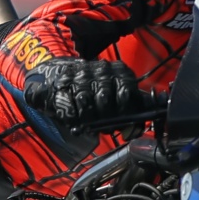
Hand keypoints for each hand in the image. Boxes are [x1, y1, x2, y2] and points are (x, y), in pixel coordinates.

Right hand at [23, 58, 141, 125]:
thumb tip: (136, 130)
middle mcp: (101, 69)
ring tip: (89, 124)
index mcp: (120, 71)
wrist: (64, 78)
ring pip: (86, 102)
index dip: (124, 113)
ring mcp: (80, 75)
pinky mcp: (62, 83)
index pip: (126, 93)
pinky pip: (69, 106)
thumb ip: (132, 110)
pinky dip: (73, 118)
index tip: (121, 123)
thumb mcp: (118, 95)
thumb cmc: (96, 91)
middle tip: (103, 127)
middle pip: (105, 99)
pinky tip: (76, 120)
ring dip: (88, 119)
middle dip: (105, 119)